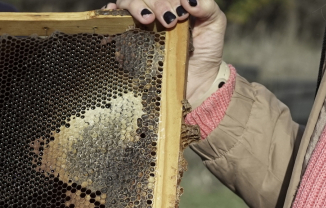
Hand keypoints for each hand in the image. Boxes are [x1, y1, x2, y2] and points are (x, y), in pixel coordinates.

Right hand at [105, 0, 226, 101]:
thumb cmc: (206, 51)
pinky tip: (113, 13)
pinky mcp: (128, 42)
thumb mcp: (215, 25)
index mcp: (172, 3)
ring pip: (127, 4)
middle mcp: (153, 10)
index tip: (181, 14)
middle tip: (169, 21)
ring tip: (147, 20)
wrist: (198, 82)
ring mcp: (139, 25)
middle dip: (157, 4)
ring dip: (135, 7)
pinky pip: (112, 22)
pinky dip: (111, 14)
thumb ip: (207, 7)